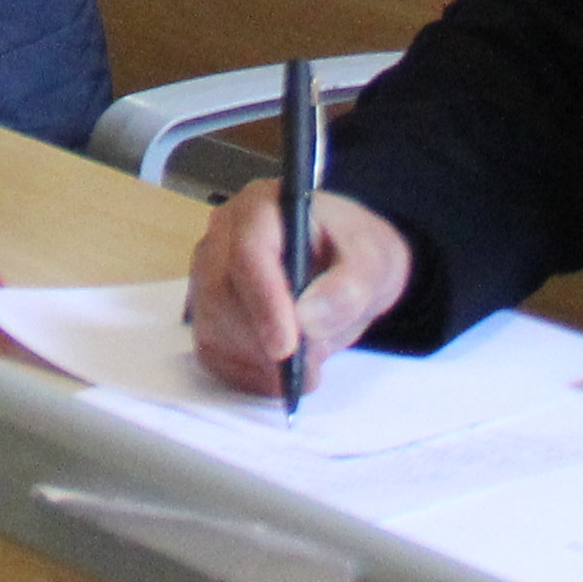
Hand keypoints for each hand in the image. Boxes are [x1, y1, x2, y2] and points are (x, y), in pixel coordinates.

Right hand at [186, 185, 413, 394]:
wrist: (344, 269)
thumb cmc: (353, 253)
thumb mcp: (376, 260)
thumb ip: (351, 284)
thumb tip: (309, 317)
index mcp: (262, 207)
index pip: (248, 251)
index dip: (264, 302)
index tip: (287, 348)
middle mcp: (224, 235)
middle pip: (221, 294)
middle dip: (263, 342)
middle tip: (308, 368)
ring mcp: (208, 273)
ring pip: (212, 328)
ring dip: (258, 362)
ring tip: (305, 367)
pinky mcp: (207, 311)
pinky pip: (213, 353)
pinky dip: (248, 374)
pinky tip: (280, 372)